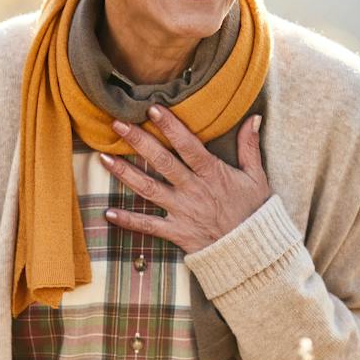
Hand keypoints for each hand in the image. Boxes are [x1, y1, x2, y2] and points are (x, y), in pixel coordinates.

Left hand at [98, 105, 272, 252]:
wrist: (252, 251)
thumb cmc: (254, 212)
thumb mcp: (256, 177)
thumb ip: (250, 147)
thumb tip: (254, 117)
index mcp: (211, 173)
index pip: (188, 145)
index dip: (170, 126)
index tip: (151, 109)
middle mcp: (193, 189)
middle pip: (162, 161)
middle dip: (138, 141)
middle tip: (117, 124)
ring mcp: (182, 211)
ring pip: (148, 189)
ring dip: (124, 173)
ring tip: (103, 158)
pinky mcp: (176, 232)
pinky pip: (148, 226)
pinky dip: (128, 220)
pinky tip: (108, 212)